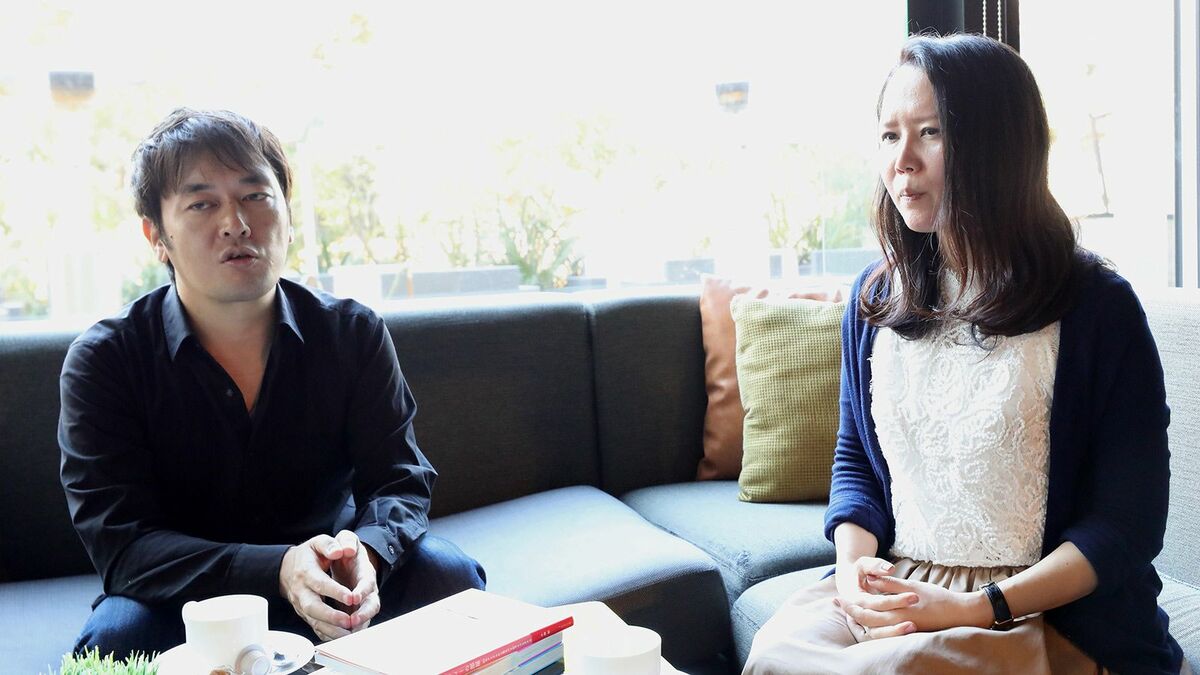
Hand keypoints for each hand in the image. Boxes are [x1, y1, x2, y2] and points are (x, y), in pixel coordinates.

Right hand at [279, 531, 378, 640]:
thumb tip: (340, 550)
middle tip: (348, 620)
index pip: (320, 583)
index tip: (351, 596)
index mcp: (306, 572)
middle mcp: (301, 591)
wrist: (286, 568)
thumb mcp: (317, 543)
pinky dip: (328, 634)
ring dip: (331, 629)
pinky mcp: (305, 614)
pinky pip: (315, 627)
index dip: (335, 591)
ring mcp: (302, 605)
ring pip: (314, 621)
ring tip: (348, 633)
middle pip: (313, 607)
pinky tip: (342, 637)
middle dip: (331, 616)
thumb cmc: (307, 555)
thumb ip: (329, 544)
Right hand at [833, 557, 916, 639]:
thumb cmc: (860, 571)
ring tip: (914, 626)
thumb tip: (890, 569)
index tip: (915, 596)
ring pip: (878, 633)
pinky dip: (894, 636)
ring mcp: (865, 622)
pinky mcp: (872, 626)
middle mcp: (860, 612)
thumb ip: (876, 566)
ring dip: (895, 631)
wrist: (850, 581)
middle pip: (878, 620)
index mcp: (856, 598)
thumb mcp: (864, 564)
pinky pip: (882, 636)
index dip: (895, 601)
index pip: (877, 603)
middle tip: (919, 610)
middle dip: (898, 617)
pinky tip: (910, 632)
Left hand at [835, 575, 992, 637]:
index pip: (866, 610)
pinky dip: (873, 628)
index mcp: (897, 610)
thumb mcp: (912, 586)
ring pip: (874, 631)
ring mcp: (903, 630)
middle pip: (867, 622)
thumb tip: (869, 578)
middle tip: (839, 604)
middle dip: (851, 613)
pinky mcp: (908, 634)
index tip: (839, 598)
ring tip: (849, 612)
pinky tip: (868, 620)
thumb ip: (890, 584)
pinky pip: (884, 634)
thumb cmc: (937, 598)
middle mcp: (898, 623)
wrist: (960, 613)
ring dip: (860, 621)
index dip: (850, 605)